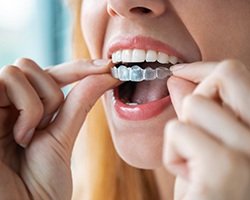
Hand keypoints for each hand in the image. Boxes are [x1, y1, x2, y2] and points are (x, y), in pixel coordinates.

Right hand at [0, 58, 117, 199]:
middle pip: (30, 66)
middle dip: (49, 94)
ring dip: (36, 104)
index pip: (50, 76)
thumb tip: (105, 74)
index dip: (78, 67)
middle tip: (45, 127)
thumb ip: (79, 103)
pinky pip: (6, 81)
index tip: (108, 66)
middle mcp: (6, 105)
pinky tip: (19, 137)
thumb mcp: (63, 138)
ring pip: (18, 70)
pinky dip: (26, 108)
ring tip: (27, 137)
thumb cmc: (40, 184)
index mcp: (25, 110)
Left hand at [164, 60, 249, 199]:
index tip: (181, 71)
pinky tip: (191, 179)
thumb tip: (178, 79)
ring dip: (183, 135)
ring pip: (193, 105)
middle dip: (197, 96)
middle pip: (225, 75)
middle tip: (194, 129)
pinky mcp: (223, 167)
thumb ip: (199, 111)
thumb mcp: (208, 145)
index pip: (237, 73)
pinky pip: (177, 131)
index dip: (204, 68)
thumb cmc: (210, 189)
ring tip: (195, 164)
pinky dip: (173, 154)